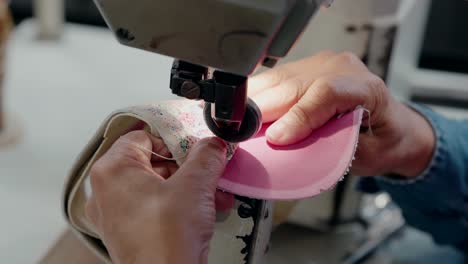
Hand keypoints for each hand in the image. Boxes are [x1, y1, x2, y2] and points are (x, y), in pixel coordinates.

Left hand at [86, 131, 231, 263]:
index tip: (195, 148)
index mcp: (112, 170)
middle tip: (207, 171)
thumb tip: (211, 145)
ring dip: (188, 187)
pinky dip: (179, 204)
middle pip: (152, 162)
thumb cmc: (165, 241)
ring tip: (212, 193)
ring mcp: (116, 213)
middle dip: (187, 167)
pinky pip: (155, 206)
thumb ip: (205, 156)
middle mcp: (107, 191)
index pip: (145, 137)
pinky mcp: (129, 231)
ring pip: (156, 185)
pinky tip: (203, 210)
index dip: (174, 141)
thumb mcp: (194, 185)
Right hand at [249, 51, 434, 177]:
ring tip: (238, 125)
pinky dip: (259, 96)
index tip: (277, 138)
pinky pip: (275, 79)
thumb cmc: (383, 141)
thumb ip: (329, 151)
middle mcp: (341, 69)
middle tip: (240, 135)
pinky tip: (247, 112)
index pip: (325, 93)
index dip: (297, 115)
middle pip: (293, 84)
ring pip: (278, 79)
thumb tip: (286, 149)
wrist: (392, 128)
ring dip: (255, 102)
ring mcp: (322, 65)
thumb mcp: (364, 157)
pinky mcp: (306, 68)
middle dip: (263, 110)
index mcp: (366, 87)